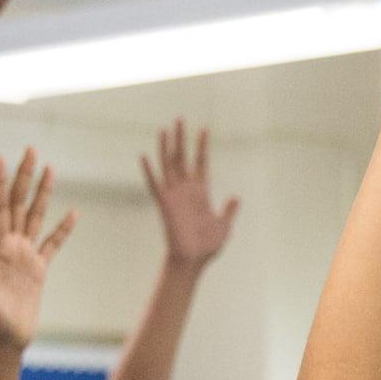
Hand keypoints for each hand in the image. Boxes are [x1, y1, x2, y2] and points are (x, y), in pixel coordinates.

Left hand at [0, 151, 76, 351]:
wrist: (2, 339)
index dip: (1, 182)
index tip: (0, 156)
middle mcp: (11, 246)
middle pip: (19, 203)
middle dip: (24, 177)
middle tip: (30, 149)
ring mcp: (26, 256)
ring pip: (36, 217)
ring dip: (42, 194)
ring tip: (49, 169)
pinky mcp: (39, 270)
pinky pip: (53, 244)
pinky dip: (62, 229)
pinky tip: (71, 213)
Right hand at [142, 119, 238, 267]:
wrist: (194, 260)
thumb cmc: (208, 247)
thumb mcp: (224, 226)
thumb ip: (229, 210)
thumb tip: (236, 197)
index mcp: (200, 192)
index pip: (200, 162)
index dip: (201, 146)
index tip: (204, 129)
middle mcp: (186, 190)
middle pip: (182, 157)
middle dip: (182, 138)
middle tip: (180, 118)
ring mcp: (174, 195)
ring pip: (169, 165)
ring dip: (167, 146)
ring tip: (166, 128)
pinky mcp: (165, 204)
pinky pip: (154, 184)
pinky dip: (149, 171)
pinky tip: (144, 155)